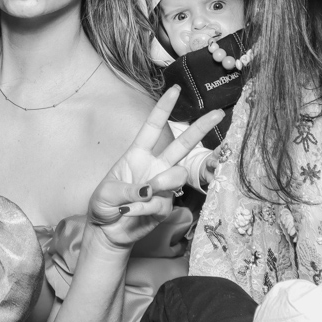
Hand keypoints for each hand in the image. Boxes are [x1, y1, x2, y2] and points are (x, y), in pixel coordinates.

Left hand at [87, 86, 223, 250]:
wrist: (108, 232)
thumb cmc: (104, 205)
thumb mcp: (108, 192)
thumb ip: (129, 189)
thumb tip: (149, 189)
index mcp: (138, 154)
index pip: (153, 127)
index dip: (164, 108)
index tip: (175, 89)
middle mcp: (154, 167)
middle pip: (181, 144)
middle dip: (200, 128)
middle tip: (217, 113)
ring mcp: (163, 186)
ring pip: (176, 176)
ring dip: (161, 184)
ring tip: (142, 195)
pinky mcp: (166, 206)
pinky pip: (162, 203)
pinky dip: (144, 208)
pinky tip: (131, 212)